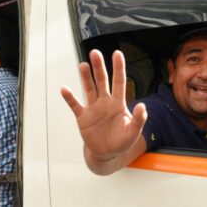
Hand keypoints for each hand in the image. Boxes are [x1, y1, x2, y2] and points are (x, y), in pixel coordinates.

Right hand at [61, 50, 146, 165]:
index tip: (117, 53)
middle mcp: (105, 102)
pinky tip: (65, 89)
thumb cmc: (121, 142)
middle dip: (99, 67)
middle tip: (95, 53)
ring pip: (89, 89)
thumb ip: (138, 119)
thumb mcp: (133, 132)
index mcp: (118, 103)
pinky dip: (70, 98)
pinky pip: (75, 105)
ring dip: (85, 77)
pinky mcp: (83, 117)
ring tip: (83, 65)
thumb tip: (142, 106)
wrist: (106, 154)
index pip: (119, 81)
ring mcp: (93, 108)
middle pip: (102, 81)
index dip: (118, 68)